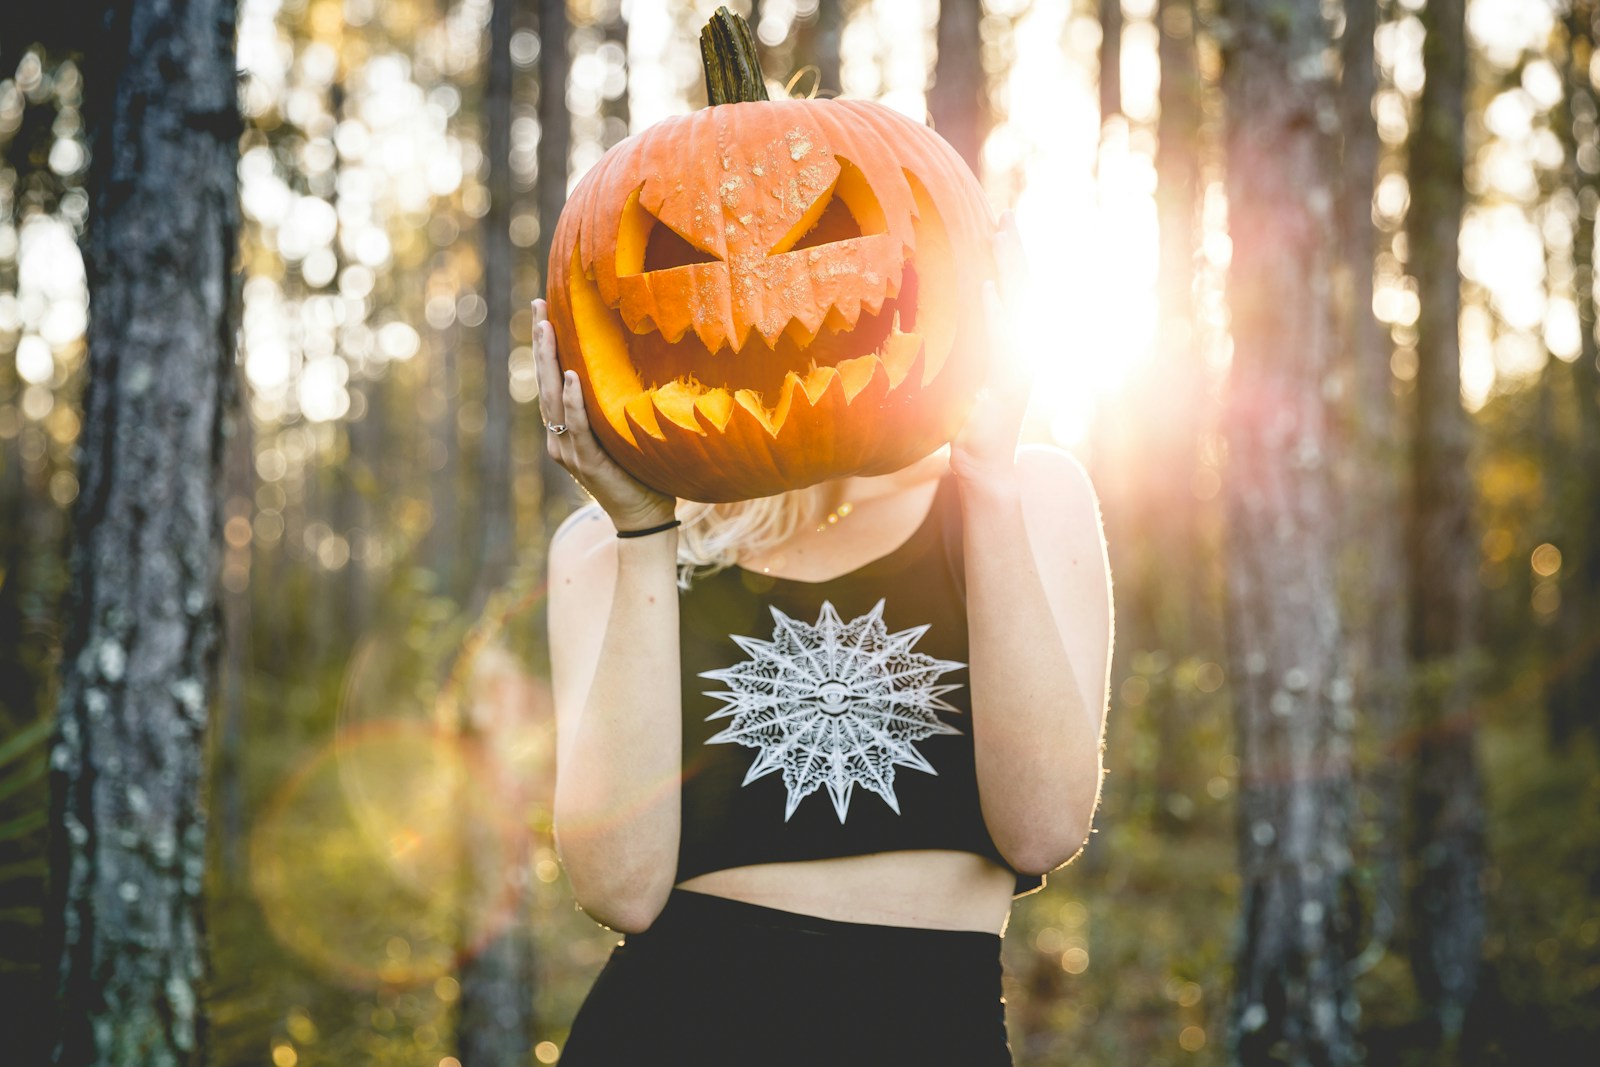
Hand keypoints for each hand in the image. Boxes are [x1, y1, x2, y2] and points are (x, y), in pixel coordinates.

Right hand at [533, 299, 677, 531]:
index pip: (552, 381)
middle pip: (545, 383)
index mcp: (566, 430)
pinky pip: (578, 426)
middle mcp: (560, 438)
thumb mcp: (623, 432)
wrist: (644, 517)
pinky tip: (572, 376)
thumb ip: (616, 406)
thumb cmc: (640, 473)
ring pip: (554, 400)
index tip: (542, 312)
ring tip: (546, 328)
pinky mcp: (587, 462)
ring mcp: (569, 451)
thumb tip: (633, 364)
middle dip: (542, 344)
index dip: (546, 348)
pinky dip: (574, 401)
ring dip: (550, 362)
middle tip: (538, 308)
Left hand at [950, 211, 1034, 488]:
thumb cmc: (968, 425)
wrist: (986, 470)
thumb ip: (959, 352)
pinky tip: (987, 288)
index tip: (1001, 222)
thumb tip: (933, 322)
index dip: (1010, 258)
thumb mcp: (962, 381)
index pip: (1015, 293)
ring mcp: (1017, 367)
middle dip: (1014, 251)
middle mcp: (1022, 352)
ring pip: (1018, 308)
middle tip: (1004, 213)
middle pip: (1022, 290)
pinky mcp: (1006, 387)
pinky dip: (996, 314)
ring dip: (1009, 269)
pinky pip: (1000, 344)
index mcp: (1013, 347)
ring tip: (1000, 235)